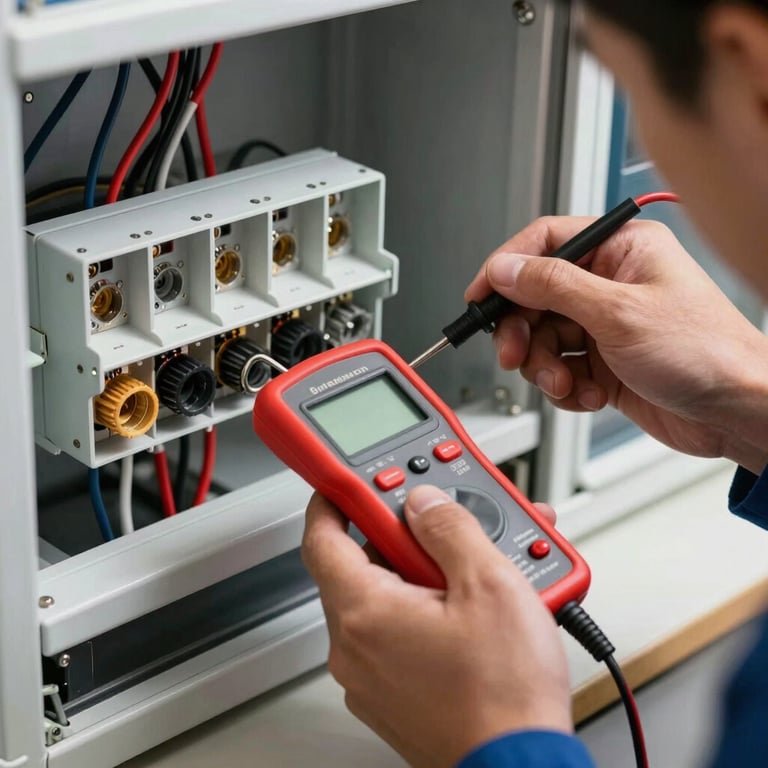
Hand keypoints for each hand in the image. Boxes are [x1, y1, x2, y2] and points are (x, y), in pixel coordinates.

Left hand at [302, 486, 570, 767]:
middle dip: (411, 536)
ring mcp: (373, 675)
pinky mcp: (395, 694)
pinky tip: (477, 608)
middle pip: (366, 564)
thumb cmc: (504, 697)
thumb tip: (425, 503)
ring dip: (431, 573)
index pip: (322, 535)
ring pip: (392, 599)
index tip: (349, 479)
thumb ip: (450, 529)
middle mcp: (356, 646)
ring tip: (484, 566)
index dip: (335, 497)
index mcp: (364, 611)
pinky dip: (432, 611)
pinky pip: (402, 634)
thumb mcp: (489, 585)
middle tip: (451, 523)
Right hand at [466, 217, 767, 474]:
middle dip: (523, 331)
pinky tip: (590, 394)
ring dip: (546, 367)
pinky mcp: (603, 362)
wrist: (736, 412)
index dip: (506, 267)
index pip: (545, 243)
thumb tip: (506, 269)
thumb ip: (554, 286)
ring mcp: (605, 325)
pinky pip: (560, 369)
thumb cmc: (706, 352)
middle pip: (535, 297)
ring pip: (543, 338)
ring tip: (566, 383)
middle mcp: (609, 284)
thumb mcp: (619, 312)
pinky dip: (565, 387)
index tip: (479, 295)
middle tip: (515, 354)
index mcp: (621, 251)